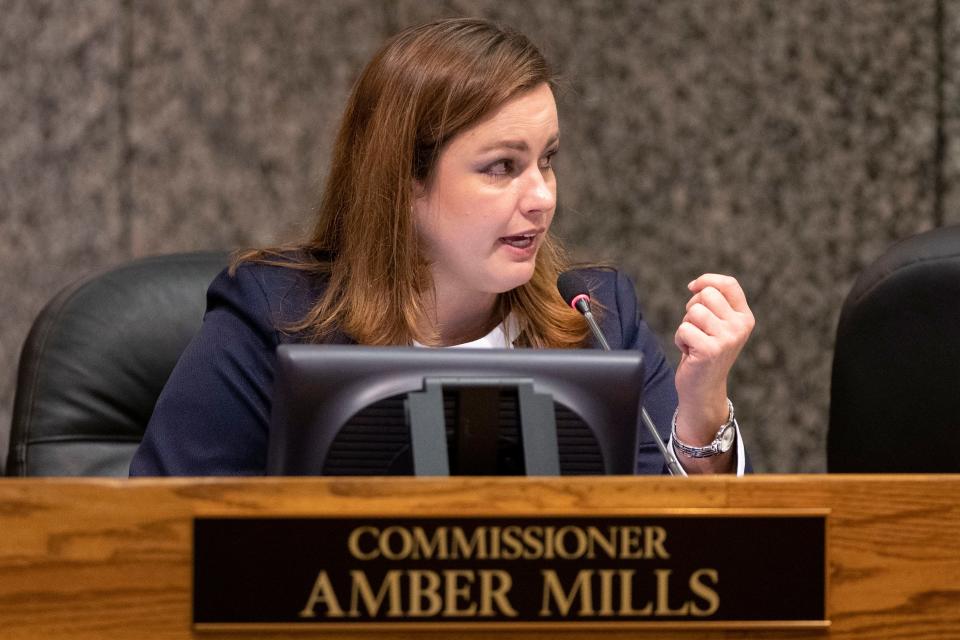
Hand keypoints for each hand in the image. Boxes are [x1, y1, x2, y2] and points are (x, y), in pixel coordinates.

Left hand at [673, 274, 754, 449]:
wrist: (703, 388)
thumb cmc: (705, 352)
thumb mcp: (717, 325)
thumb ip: (715, 304)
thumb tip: (696, 285)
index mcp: (745, 317)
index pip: (729, 284)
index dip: (707, 280)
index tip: (693, 287)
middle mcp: (740, 326)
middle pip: (706, 294)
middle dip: (692, 308)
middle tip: (696, 328)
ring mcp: (727, 338)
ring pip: (693, 311)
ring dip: (686, 326)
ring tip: (694, 341)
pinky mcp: (710, 349)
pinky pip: (683, 329)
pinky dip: (679, 340)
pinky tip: (690, 352)